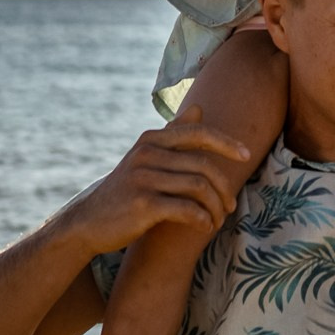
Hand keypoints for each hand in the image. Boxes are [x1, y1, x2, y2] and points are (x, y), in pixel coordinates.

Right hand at [63, 107, 251, 257]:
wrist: (88, 223)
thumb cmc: (124, 191)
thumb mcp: (146, 158)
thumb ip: (173, 135)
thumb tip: (199, 108)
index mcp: (151, 140)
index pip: (198, 133)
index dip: (226, 143)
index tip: (246, 155)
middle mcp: (147, 154)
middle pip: (204, 164)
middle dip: (224, 186)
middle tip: (231, 205)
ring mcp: (144, 178)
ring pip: (199, 187)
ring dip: (216, 206)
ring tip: (218, 219)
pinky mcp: (143, 204)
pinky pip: (187, 209)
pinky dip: (202, 219)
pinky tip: (204, 226)